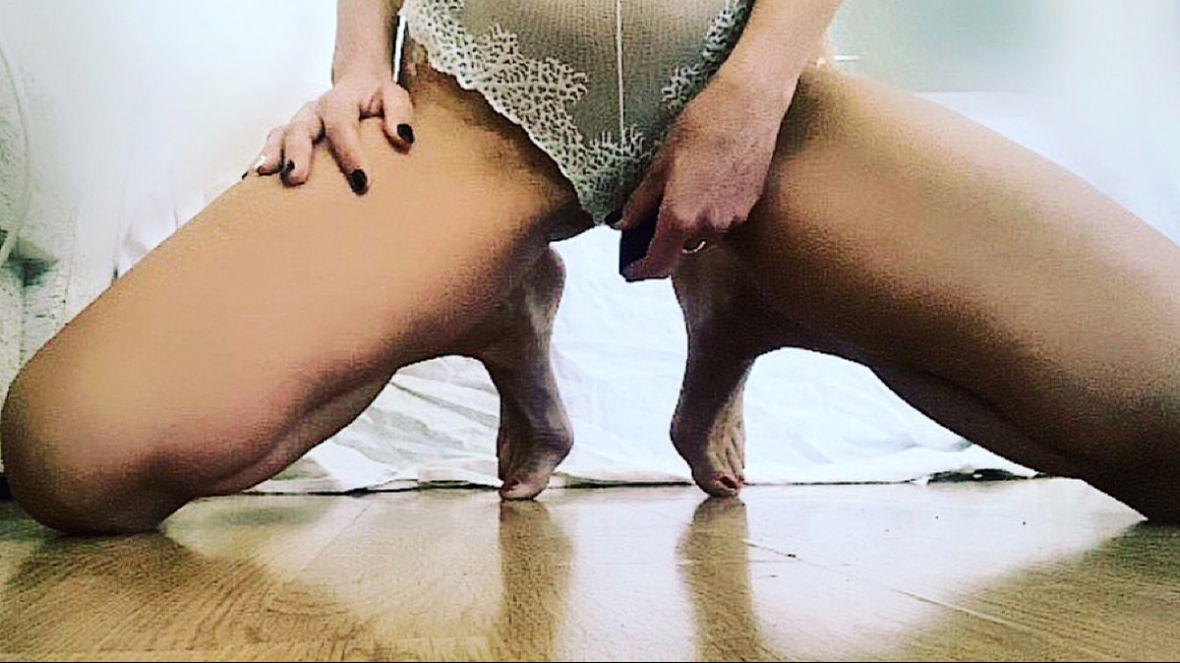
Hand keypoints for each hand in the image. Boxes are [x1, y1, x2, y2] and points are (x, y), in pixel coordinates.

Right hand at [247, 73, 414, 193]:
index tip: (361, 181)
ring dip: (270, 156)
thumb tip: (403, 137)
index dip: (349, 152)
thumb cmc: (378, 100)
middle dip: (296, 153)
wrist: (358, 86)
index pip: (342, 123)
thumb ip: (399, 114)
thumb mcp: (395, 98)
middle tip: (296, 177)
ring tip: (261, 176)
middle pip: (300, 128)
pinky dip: (262, 162)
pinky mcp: (289, 137)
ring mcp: (299, 123)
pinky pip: (272, 147)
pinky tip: (252, 182)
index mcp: (340, 101)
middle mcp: (314, 111)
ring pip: (279, 137)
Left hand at [614, 71, 793, 279]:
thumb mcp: (661, 162)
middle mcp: (708, 226)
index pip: (658, 264)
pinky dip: (706, 216)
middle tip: (648, 223)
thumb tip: (624, 223)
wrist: (750, 105)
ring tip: (677, 197)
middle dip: (662, 244)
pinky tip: (702, 188)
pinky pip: (720, 224)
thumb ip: (642, 201)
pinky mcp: (748, 208)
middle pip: (679, 252)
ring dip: (686, 229)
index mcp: (681, 217)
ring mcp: (732, 219)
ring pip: (701, 239)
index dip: (640, 271)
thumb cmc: (703, 124)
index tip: (630, 270)